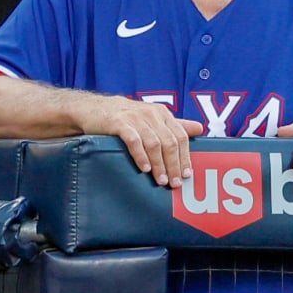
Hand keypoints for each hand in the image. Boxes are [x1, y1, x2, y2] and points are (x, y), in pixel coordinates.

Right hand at [82, 95, 201, 187]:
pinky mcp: (119, 123)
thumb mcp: (150, 118)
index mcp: (162, 113)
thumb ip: (174, 125)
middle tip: (174, 183)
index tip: (187, 175)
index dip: (185, 157)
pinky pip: (134, 141)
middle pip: (169, 142)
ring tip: (160, 180)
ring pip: (154, 144)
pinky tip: (144, 169)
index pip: (180, 136)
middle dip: (174, 165)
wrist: (92, 109)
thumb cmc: (123, 117)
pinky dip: (141, 156)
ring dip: (159, 165)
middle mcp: (151, 114)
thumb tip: (200, 129)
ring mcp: (135, 118)